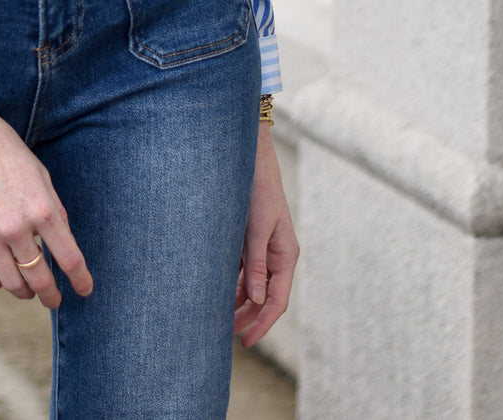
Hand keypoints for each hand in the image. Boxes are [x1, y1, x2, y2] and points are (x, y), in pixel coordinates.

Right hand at [0, 66, 92, 309]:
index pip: (69, 258)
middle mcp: (17, 226)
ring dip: (25, 293)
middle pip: (41, 279)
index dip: (81, 280)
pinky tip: (1, 280)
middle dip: (52, 296)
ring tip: (29, 291)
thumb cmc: (4, 148)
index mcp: (42, 208)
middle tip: (55, 301)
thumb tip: (63, 240)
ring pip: (12, 284)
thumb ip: (54, 208)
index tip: (84, 290)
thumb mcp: (39, 173)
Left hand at [233, 123, 298, 346]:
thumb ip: (257, 264)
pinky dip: (232, 282)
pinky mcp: (249, 240)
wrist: (250, 159)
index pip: (277, 301)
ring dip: (238, 301)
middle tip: (225, 336)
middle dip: (248, 317)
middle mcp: (276, 256)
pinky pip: (243, 269)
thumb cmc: (258, 190)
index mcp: (285, 256)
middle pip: (264, 297)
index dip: (263, 324)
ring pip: (252, 285)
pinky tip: (217, 291)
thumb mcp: (257, 228)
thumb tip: (259, 300)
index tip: (246, 342)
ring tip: (218, 318)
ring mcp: (262, 248)